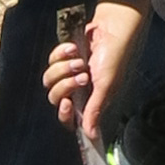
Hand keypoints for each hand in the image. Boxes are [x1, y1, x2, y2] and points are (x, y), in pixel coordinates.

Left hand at [47, 0, 144, 144]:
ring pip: (49, 79)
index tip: (68, 103)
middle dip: (66, 85)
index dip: (64, 114)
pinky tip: (75, 47)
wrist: (112, 28)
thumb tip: (91, 135)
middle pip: (54, 97)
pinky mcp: (62, 57)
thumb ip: (95, 109)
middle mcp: (76, 90)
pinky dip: (61, 53)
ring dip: (64, 68)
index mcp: (87, 101)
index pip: (67, 118)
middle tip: (83, 75)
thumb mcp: (106, 86)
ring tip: (80, 60)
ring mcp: (67, 73)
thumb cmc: (115, 58)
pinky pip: (51, 60)